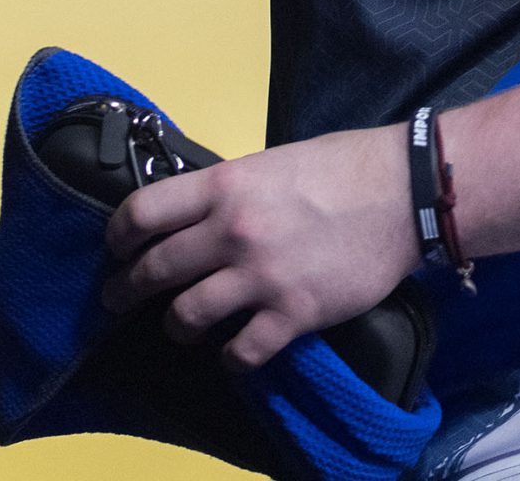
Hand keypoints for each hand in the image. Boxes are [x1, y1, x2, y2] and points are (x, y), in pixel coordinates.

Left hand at [100, 124, 418, 370]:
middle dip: (126, 289)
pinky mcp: (293, 314)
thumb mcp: (271, 162)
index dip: (118, 236)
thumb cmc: (342, 166)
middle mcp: (233, 233)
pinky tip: (230, 354)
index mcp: (224, 187)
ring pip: (186, 315)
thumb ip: (230, 191)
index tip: (116, 249)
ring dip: (175, 325)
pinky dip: (229, 357)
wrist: (403, 193)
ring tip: (177, 327)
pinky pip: (241, 351)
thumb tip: (199, 213)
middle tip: (119, 298)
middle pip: (154, 269)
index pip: (142, 213)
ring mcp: (261, 277)